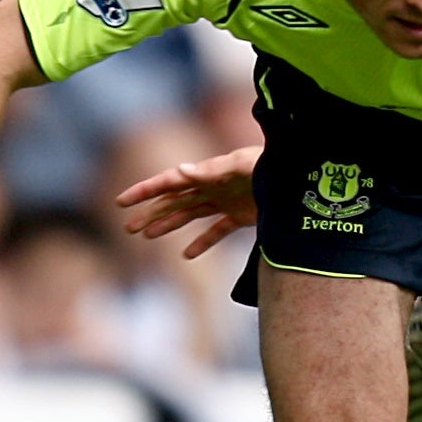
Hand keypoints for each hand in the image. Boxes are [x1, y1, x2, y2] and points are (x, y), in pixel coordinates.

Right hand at [115, 146, 261, 258]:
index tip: (121, 201)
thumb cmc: (271, 165)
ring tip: (147, 237)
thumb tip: (181, 171)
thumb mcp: (241, 166)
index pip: (170, 182)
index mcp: (208, 173)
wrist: (300, 177)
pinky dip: (202, 242)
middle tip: (129, 228)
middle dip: (151, 213)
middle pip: (175, 201)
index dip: (145, 191)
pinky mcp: (241, 215)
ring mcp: (226, 201)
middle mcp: (213, 186)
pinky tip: (186, 255)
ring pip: (190, 214)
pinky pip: (216, 230)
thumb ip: (212, 170)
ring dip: (169, 225)